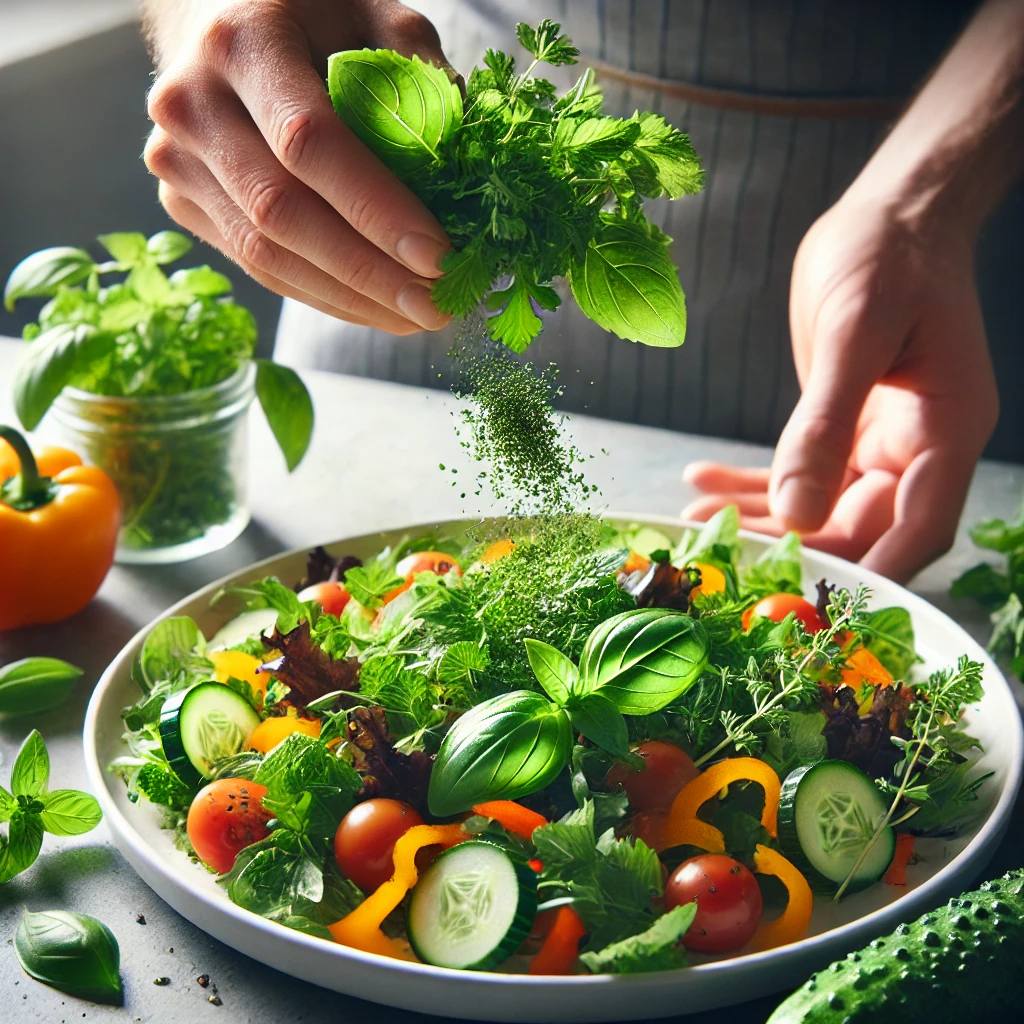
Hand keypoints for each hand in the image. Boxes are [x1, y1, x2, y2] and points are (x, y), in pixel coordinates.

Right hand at [142, 0, 454, 333]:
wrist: (221, 15)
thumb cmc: (314, 15)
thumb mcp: (375, 17)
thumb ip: (418, 82)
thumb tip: (464, 180)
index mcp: (243, 41)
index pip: (310, 143)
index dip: (376, 209)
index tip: (438, 256)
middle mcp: (193, 103)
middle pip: (282, 212)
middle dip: (369, 272)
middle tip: (436, 308)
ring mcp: (177, 159)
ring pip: (266, 255)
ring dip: (349, 298)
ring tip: (415, 317)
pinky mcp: (181, 201)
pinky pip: (258, 267)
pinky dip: (322, 296)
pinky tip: (373, 307)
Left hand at [682, 191, 998, 583]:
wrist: (889, 214)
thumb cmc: (890, 255)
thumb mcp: (855, 332)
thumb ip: (825, 424)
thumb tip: (798, 512)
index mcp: (943, 432)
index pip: (916, 528)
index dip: (871, 575)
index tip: (811, 604)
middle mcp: (915, 449)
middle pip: (856, 527)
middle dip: (787, 545)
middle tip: (716, 551)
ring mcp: (878, 442)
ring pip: (818, 506)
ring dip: (757, 517)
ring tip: (693, 519)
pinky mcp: (843, 428)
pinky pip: (798, 472)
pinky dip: (751, 483)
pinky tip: (702, 481)